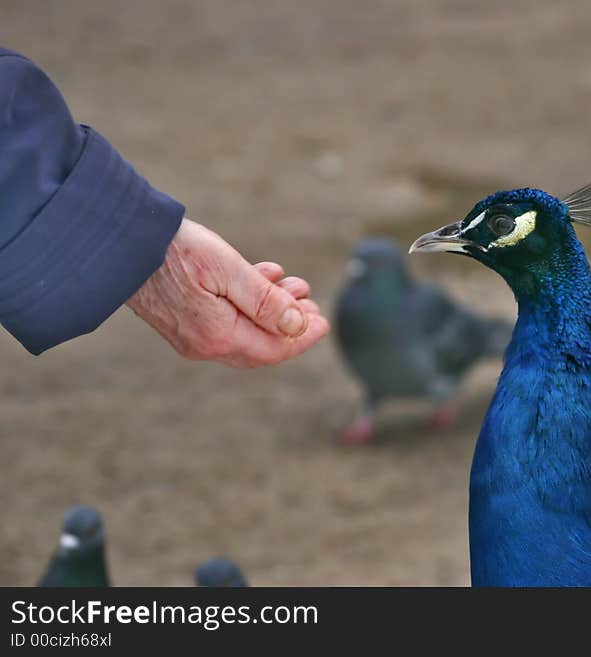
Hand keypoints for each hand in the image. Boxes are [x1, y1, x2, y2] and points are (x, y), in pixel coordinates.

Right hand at [126, 218, 329, 366]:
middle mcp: (204, 344)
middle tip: (312, 306)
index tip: (324, 322)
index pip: (273, 349)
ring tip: (294, 287)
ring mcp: (191, 336)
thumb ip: (265, 301)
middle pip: (261, 346)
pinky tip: (264, 277)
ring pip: (245, 332)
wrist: (119, 241)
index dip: (302, 337)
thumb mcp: (228, 270)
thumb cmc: (175, 250)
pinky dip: (250, 304)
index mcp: (218, 336)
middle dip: (291, 327)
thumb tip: (297, 325)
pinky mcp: (182, 321)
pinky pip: (226, 321)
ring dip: (273, 311)